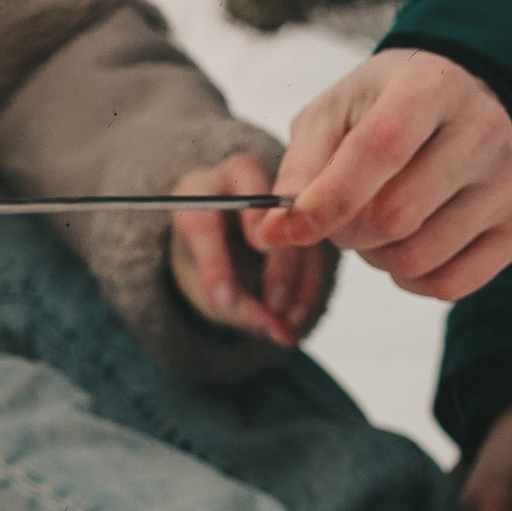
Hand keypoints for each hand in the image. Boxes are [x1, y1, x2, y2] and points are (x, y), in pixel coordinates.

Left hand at [168, 153, 329, 346]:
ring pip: (296, 226)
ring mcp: (277, 188)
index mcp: (196, 191)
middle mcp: (238, 179)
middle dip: (270, 256)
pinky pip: (314, 242)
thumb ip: (234, 308)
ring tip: (285, 320)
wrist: (218, 247)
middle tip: (272, 302)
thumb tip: (278, 331)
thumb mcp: (203, 289)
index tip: (225, 300)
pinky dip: (308, 284)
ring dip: (294, 278)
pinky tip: (297, 317)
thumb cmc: (200, 263)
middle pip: (259, 205)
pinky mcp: (304, 210)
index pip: (203, 219)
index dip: (214, 261)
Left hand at [259, 51, 511, 301]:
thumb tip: (272, 231)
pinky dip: (413, 281)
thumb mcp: (332, 116)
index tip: (289, 228)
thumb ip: (299, 167)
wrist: (459, 107)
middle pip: (395, 215)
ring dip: (378, 258)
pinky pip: (453, 285)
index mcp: (431, 84)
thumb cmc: (382, 110)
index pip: (379, 149)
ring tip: (378, 227)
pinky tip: (409, 246)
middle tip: (341, 217)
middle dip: (347, 232)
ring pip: (419, 258)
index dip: (328, 199)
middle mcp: (485, 126)